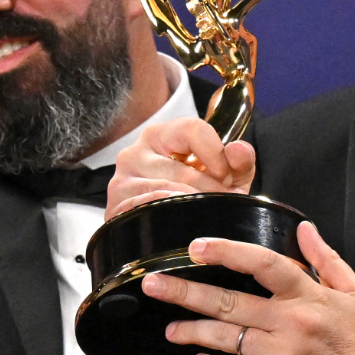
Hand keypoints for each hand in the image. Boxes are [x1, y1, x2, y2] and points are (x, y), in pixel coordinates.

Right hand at [107, 114, 254, 213]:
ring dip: (192, 207)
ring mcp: (121, 181)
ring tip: (207, 216)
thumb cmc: (195, 192)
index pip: (192, 129)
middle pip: (180, 170)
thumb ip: (239, 161)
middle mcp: (135, 152)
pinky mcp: (115, 208)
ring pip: (164, 194)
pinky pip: (146, 211)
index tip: (227, 176)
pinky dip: (169, 219)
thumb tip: (238, 150)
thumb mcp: (222, 176)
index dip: (216, 153)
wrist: (167, 224)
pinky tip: (182, 224)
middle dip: (208, 190)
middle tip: (223, 205)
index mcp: (161, 134)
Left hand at [141, 223, 354, 354]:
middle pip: (228, 302)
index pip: (262, 264)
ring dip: (191, 331)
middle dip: (185, 292)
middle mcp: (289, 323)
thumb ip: (326, 260)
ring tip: (172, 329)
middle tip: (154, 285)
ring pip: (223, 338)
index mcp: (309, 297)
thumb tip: (303, 229)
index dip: (226, 252)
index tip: (197, 247)